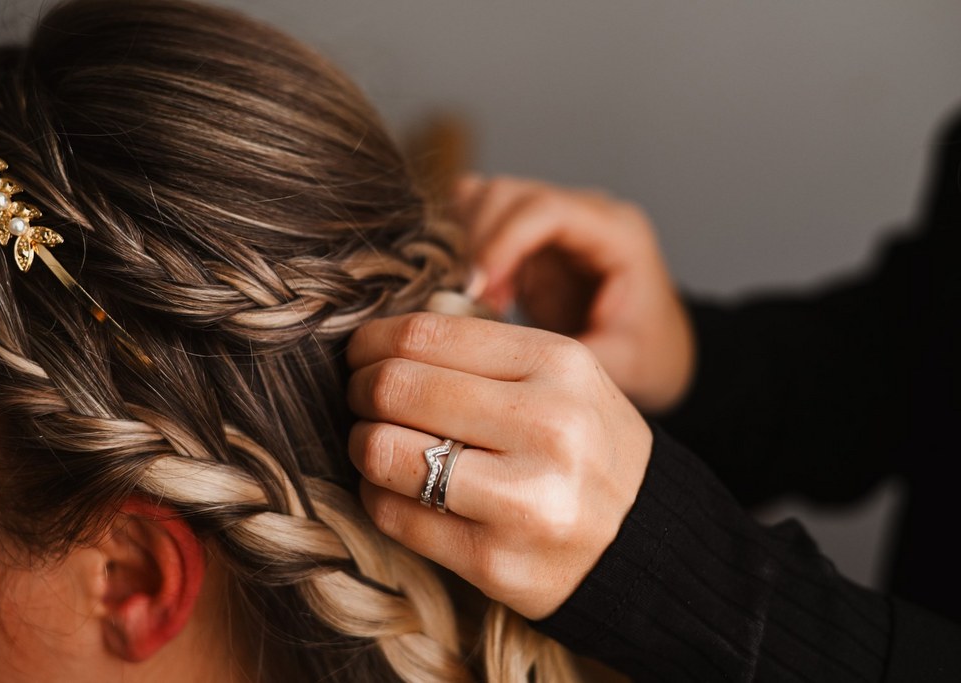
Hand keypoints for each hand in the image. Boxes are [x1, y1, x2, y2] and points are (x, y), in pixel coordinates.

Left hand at [346, 312, 651, 619]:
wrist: (647, 542)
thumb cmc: (585, 446)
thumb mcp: (560, 376)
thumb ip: (481, 350)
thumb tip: (381, 339)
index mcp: (558, 364)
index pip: (425, 334)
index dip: (371, 342)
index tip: (360, 355)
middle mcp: (547, 426)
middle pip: (395, 388)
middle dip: (359, 391)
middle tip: (360, 400)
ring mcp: (523, 499)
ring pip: (383, 451)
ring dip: (362, 444)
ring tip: (375, 444)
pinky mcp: (495, 560)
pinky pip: (394, 515)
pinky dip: (378, 496)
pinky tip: (396, 490)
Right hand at [456, 175, 693, 412]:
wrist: (657, 348)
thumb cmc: (646, 354)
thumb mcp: (617, 364)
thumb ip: (563, 356)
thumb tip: (495, 352)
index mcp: (618, 234)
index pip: (547, 209)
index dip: (502, 241)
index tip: (477, 287)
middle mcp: (586, 213)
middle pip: (509, 194)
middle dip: (476, 243)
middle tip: (470, 301)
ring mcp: (557, 218)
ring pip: (488, 199)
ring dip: (466, 245)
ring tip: (475, 300)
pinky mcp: (532, 234)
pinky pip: (483, 216)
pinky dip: (465, 246)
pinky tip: (475, 288)